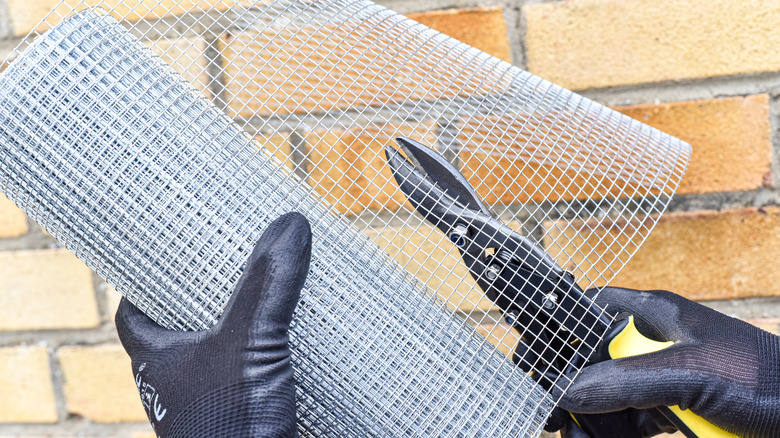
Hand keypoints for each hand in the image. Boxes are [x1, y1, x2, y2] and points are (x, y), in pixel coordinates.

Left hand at [115, 212, 311, 437]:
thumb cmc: (229, 427)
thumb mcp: (249, 342)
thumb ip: (268, 284)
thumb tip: (291, 224)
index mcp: (158, 358)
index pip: (134, 315)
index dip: (145, 285)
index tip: (167, 258)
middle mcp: (177, 381)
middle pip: (177, 330)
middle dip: (201, 303)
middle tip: (229, 269)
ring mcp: (209, 402)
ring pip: (216, 355)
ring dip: (238, 331)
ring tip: (267, 300)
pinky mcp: (243, 416)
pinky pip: (249, 377)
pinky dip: (265, 359)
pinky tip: (291, 347)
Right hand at [558, 287, 779, 437]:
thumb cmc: (768, 378)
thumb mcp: (690, 374)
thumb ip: (627, 380)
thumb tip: (570, 390)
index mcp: (655, 315)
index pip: (589, 311)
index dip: (560, 331)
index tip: (537, 362)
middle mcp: (654, 343)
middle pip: (594, 362)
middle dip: (573, 390)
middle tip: (556, 418)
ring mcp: (664, 378)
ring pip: (610, 397)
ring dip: (591, 420)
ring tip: (576, 436)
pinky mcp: (676, 409)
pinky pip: (632, 422)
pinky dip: (614, 434)